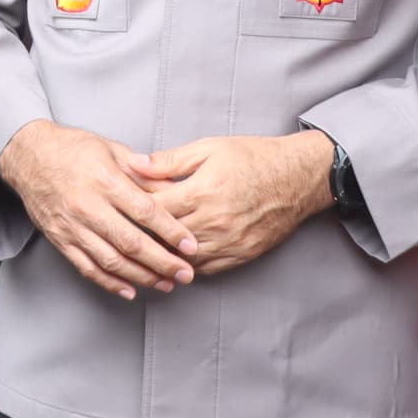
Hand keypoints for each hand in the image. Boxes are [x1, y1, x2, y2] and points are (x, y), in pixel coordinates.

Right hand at [0, 122, 195, 300]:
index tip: (190, 245)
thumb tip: (174, 187)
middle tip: (185, 273)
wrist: (28, 156)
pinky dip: (109, 282)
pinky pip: (87, 267)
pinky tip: (130, 290)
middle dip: (162, 262)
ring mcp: (72, 226)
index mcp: (104, 180)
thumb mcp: (111, 148)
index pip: (145, 211)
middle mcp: (88, 206)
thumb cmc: (72, 149)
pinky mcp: (61, 240)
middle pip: (131, 242)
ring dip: (142, 276)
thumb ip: (143, 171)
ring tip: (166, 284)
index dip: (171, 231)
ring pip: (111, 260)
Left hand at [129, 131, 330, 278]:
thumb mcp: (210, 148)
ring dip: (162, 257)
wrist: (299, 177)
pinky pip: (206, 269)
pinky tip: (175, 260)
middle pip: (164, 238)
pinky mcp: (241, 254)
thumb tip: (135, 164)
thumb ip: (169, 160)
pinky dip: (187, 266)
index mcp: (202, 191)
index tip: (118, 207)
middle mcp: (214, 221)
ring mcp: (229, 241)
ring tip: (143, 252)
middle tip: (122, 234)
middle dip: (142, 236)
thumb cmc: (255, 158)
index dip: (133, 209)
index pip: (154, 209)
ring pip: (182, 259)